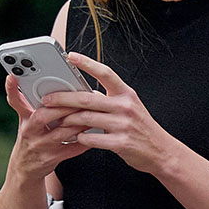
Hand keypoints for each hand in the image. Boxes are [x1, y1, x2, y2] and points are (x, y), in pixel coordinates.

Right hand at [4, 75, 89, 179]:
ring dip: (78, 123)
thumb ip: (29, 102)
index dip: (12, 90)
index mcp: (24, 119)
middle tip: (79, 97)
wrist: (25, 169)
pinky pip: (71, 149)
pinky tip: (94, 133)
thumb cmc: (31, 138)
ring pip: (61, 133)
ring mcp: (41, 147)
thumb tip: (34, 79)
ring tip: (92, 113)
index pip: (16, 102)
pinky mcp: (52, 158)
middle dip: (62, 106)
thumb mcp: (25, 120)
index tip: (12, 76)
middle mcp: (30, 132)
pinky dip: (84, 141)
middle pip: (43, 117)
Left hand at [42, 52, 175, 175]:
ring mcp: (123, 125)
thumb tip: (85, 94)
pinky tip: (75, 137)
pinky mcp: (121, 143)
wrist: (161, 151)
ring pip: (86, 118)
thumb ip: (110, 99)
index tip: (71, 56)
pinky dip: (81, 137)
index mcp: (126, 94)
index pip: (105, 72)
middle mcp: (125, 106)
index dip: (87, 63)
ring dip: (68, 120)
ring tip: (57, 120)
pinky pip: (92, 138)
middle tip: (47, 99)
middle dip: (63, 98)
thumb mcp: (129, 108)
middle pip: (87, 98)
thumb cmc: (141, 129)